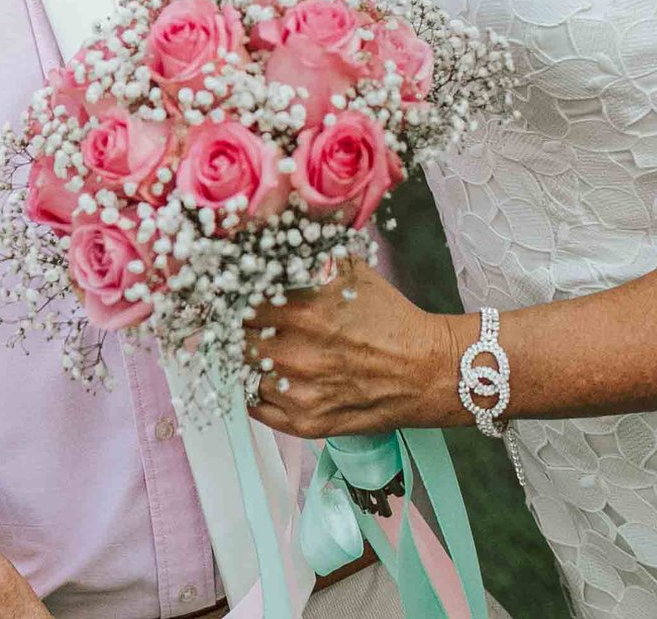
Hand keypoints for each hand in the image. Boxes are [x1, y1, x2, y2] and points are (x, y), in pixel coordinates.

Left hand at [248, 258, 461, 439]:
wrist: (427, 370)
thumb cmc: (389, 319)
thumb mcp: (350, 271)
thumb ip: (308, 254)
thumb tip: (270, 233)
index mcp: (302, 312)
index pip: (237, 304)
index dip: (231, 298)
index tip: (229, 296)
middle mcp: (295, 355)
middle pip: (234, 339)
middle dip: (236, 328)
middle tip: (240, 322)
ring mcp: (297, 393)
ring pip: (242, 373)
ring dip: (247, 359)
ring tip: (261, 347)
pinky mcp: (304, 423)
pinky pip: (255, 407)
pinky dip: (256, 389)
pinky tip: (271, 374)